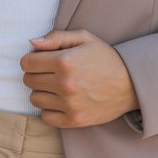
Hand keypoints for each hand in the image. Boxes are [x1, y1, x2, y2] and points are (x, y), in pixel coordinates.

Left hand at [20, 29, 138, 128]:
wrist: (131, 84)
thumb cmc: (105, 58)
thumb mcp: (84, 38)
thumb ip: (56, 37)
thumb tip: (32, 43)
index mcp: (64, 61)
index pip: (26, 63)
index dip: (32, 60)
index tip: (42, 60)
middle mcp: (64, 84)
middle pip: (28, 81)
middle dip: (36, 74)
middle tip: (50, 73)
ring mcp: (69, 104)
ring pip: (35, 99)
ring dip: (42, 92)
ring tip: (56, 86)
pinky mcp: (74, 120)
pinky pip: (45, 117)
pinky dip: (49, 109)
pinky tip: (60, 101)